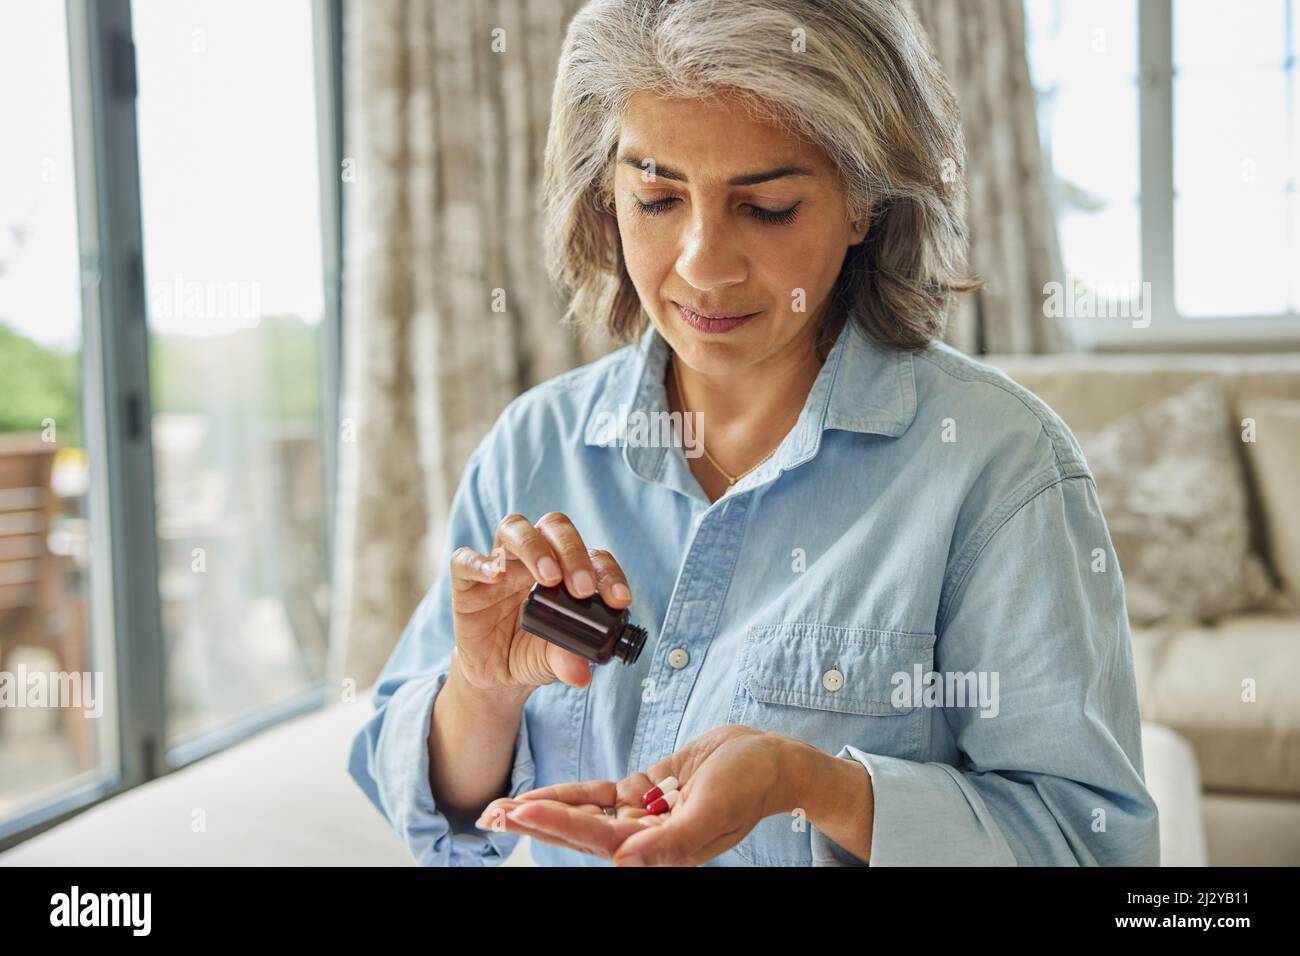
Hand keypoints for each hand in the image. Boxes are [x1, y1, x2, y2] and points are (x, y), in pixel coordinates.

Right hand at [449, 512, 632, 691]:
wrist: (495, 674)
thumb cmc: (532, 653)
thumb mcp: (553, 660)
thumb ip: (567, 659)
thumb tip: (581, 672)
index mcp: (566, 571)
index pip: (591, 555)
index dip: (607, 572)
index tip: (618, 599)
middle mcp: (534, 559)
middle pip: (554, 528)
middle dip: (572, 553)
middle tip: (581, 588)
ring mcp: (500, 565)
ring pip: (515, 528)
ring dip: (535, 548)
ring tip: (548, 579)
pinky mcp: (467, 582)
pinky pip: (465, 559)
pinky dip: (480, 562)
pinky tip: (494, 576)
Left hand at [474, 725, 794, 865]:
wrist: (774, 760)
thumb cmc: (752, 783)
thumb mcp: (715, 809)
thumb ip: (671, 841)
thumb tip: (623, 861)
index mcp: (662, 849)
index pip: (598, 838)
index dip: (558, 823)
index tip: (522, 808)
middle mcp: (647, 838)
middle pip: (580, 831)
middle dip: (535, 822)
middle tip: (491, 815)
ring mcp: (645, 815)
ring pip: (585, 813)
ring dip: (547, 808)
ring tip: (505, 805)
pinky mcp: (647, 791)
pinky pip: (603, 794)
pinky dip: (574, 792)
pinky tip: (544, 793)